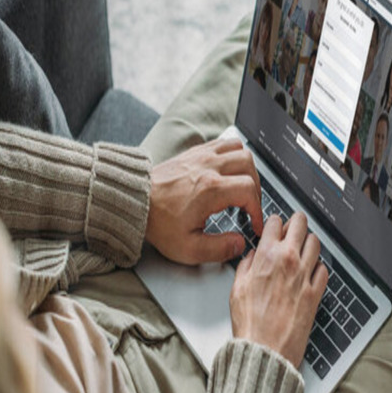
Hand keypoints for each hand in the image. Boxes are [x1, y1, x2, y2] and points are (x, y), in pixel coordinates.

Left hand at [145, 138, 263, 264]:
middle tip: (249, 205)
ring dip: (247, 168)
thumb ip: (219, 249)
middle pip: (249, 166)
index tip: (253, 224)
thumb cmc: (158, 222)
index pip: (249, 191)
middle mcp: (208, 167)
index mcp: (210, 190)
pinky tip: (229, 171)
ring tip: (243, 186)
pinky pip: (224, 143)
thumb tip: (239, 244)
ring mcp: (201, 156)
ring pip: (239, 149)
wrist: (133, 201)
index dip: (258, 210)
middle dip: (255, 188)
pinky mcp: (194, 152)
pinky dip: (233, 155)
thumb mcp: (188, 248)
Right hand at [230, 212, 328, 366]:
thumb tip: (252, 257)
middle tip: (292, 229)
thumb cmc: (250, 325)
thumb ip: (245, 266)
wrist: (266, 349)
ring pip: (315, 242)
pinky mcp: (316, 292)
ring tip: (301, 250)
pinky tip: (309, 273)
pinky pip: (324, 269)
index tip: (274, 228)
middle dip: (295, 223)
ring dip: (308, 242)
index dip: (274, 223)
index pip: (275, 222)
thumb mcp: (236, 289)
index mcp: (266, 257)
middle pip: (300, 223)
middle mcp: (289, 261)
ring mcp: (305, 276)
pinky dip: (317, 267)